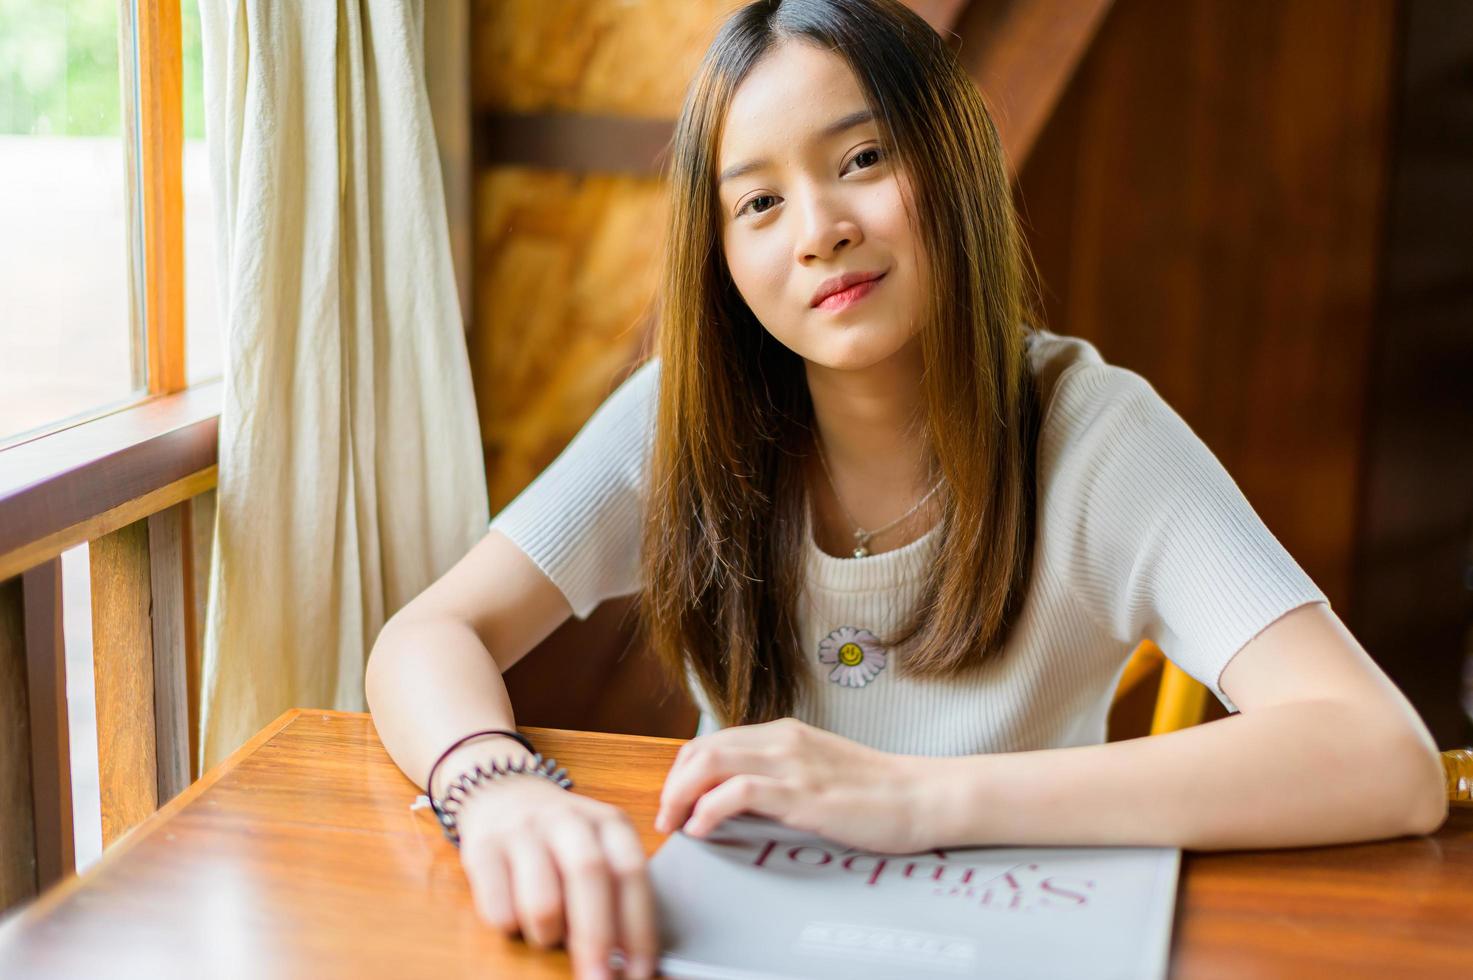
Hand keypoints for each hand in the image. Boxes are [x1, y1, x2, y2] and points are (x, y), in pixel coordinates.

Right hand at [454, 775, 656, 979]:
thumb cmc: (561, 839)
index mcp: (608, 823)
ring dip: (549, 936)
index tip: (639, 972)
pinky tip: (515, 916)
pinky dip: (511, 927)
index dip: (638, 927)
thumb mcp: (600, 847)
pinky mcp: (481, 849)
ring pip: (542, 901)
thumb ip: (617, 891)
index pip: (631, 873)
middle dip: (596, 941)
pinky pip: (498, 909)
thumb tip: (629, 960)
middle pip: (588, 877)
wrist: (502, 793)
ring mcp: (522, 831)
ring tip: (549, 934)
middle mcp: (568, 820)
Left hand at [654, 717, 927, 853]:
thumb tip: (738, 798)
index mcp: (784, 733)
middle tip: (666, 819)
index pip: (712, 742)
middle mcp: (782, 741)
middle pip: (701, 749)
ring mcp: (793, 765)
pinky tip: (704, 829)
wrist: (922, 796)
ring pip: (710, 763)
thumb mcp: (819, 770)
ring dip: (680, 795)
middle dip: (672, 785)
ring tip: (676, 825)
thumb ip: (782, 774)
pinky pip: (738, 792)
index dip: (682, 772)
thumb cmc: (876, 792)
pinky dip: (709, 810)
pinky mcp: (803, 794)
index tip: (675, 803)